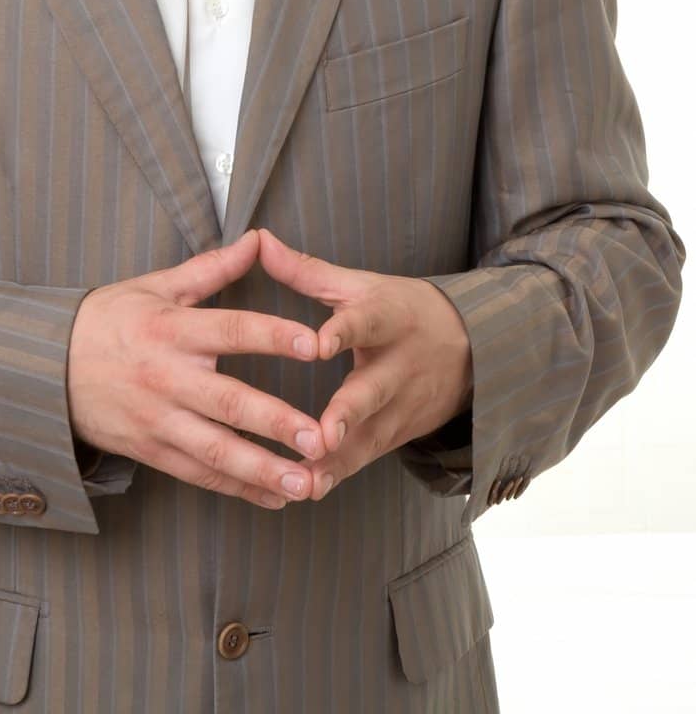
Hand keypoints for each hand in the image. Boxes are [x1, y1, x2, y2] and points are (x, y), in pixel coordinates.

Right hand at [67, 229, 329, 509]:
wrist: (47, 368)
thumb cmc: (109, 320)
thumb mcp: (156, 287)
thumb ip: (212, 268)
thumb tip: (257, 240)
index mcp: (172, 330)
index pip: (231, 330)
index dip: (273, 336)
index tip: (315, 345)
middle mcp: (167, 378)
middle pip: (229, 402)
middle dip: (276, 423)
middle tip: (319, 437)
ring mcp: (158, 420)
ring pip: (216, 452)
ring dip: (263, 470)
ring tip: (306, 484)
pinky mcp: (150, 451)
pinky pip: (199, 476)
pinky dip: (237, 490)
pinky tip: (275, 498)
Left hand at [256, 228, 472, 499]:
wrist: (471, 348)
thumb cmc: (399, 309)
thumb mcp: (360, 285)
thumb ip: (306, 270)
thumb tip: (259, 241)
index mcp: (386, 317)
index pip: (365, 322)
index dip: (343, 332)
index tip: (318, 344)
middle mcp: (397, 365)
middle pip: (373, 390)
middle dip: (348, 414)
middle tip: (323, 434)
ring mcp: (402, 405)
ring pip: (370, 436)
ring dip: (339, 459)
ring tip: (306, 479)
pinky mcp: (399, 435)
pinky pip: (367, 458)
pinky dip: (340, 474)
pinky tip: (309, 490)